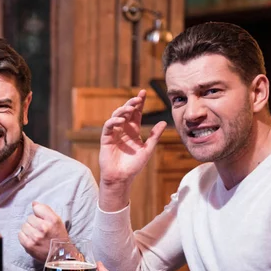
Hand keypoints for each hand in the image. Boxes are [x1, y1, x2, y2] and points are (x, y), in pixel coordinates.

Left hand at [18, 202, 67, 261]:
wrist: (60, 256)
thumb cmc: (58, 237)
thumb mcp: (57, 221)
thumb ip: (45, 210)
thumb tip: (33, 203)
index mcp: (52, 220)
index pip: (37, 208)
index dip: (39, 213)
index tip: (42, 218)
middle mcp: (44, 227)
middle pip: (30, 217)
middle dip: (34, 222)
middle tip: (40, 229)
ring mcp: (35, 237)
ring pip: (24, 225)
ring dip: (28, 229)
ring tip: (36, 235)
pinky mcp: (29, 245)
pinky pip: (20, 234)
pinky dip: (24, 236)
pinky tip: (31, 239)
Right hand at [98, 90, 166, 210]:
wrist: (121, 178)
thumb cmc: (134, 166)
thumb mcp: (147, 149)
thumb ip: (154, 136)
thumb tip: (164, 122)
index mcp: (134, 131)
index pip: (136, 113)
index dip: (139, 103)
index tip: (144, 92)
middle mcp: (123, 130)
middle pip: (126, 112)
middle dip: (131, 103)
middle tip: (138, 98)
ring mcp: (114, 133)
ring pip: (116, 116)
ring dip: (122, 110)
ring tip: (130, 108)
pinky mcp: (106, 139)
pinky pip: (108, 127)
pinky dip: (113, 121)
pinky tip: (120, 120)